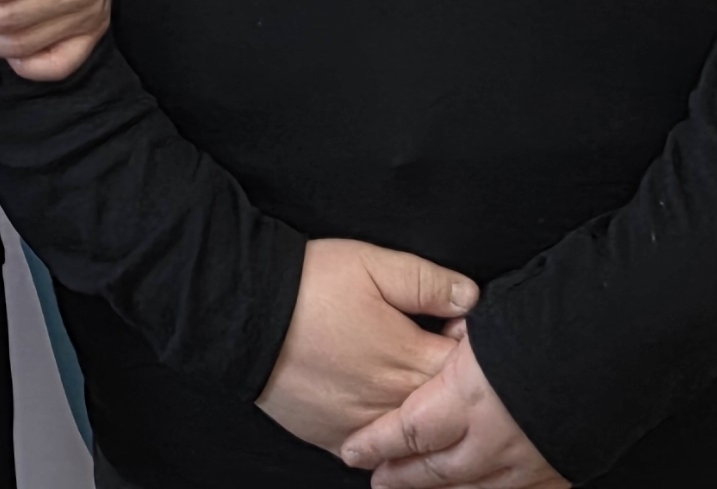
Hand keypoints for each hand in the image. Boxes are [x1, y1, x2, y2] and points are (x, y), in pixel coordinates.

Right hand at [255, 237, 478, 450]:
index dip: (471, 349)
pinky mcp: (334, 438)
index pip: (466, 369)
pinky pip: (374, 451)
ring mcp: (362, 426)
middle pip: (444, 408)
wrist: (245, 316)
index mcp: (407, 358)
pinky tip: (383, 414)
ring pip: (411, 437)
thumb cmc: (310, 286)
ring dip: (420, 415)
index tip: (459, 330)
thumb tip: (471, 297)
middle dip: (453, 387)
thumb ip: (428, 282)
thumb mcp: (373, 265)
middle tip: (441, 359)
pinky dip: (386, 439)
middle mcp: (391, 401)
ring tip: (410, 385)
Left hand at [340, 325, 565, 488]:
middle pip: (435, 469)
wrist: (623, 337)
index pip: (407, 431)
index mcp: (468, 393)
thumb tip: (441, 340)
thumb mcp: (488, 319)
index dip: (377, 444)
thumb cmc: (554, 316)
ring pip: (474, 488)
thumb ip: (458, 343)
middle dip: (403, 477)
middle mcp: (494, 436)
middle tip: (378, 481)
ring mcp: (529, 459)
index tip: (353, 451)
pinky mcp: (559, 468)